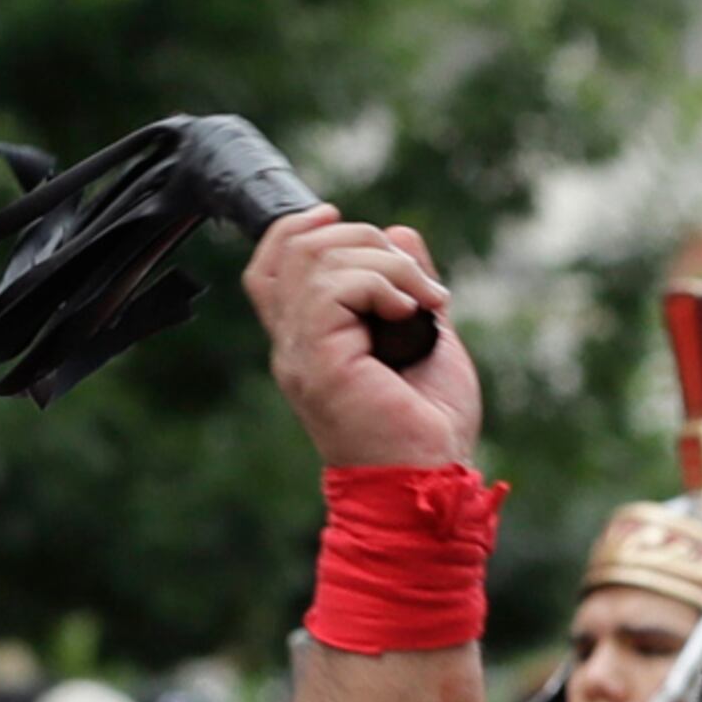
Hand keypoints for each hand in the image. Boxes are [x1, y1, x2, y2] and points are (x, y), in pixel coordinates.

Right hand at [243, 205, 478, 470]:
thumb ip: (406, 285)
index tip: (343, 219)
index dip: (298, 229)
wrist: (431, 482)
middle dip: (362, 238)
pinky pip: (332, 287)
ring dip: (382, 261)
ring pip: (314, 259)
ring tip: (424, 299)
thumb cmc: (431, 429)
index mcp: (310, 343)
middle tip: (418, 280)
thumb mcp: (424, 336)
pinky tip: (408, 312)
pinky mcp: (319, 363)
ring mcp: (301, 356)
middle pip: (293, 250)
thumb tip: (399, 232)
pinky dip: (380, 282)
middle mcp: (294, 348)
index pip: (271, 266)